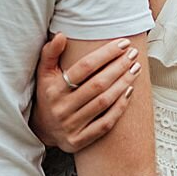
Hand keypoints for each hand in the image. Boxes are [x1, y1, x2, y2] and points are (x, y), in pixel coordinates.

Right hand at [31, 34, 140, 152]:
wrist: (41, 130)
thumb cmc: (47, 95)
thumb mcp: (44, 73)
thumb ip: (50, 53)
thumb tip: (61, 35)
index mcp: (53, 89)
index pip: (84, 68)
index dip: (105, 54)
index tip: (122, 44)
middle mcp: (61, 109)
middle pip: (97, 85)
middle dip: (119, 67)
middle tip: (133, 54)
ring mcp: (71, 126)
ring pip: (103, 103)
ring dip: (123, 84)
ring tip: (135, 69)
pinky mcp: (79, 141)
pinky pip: (105, 123)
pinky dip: (119, 107)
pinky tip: (129, 92)